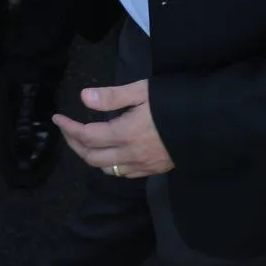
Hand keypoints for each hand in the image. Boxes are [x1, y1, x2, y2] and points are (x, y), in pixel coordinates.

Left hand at [52, 79, 174, 178]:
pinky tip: (109, 154)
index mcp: (124, 133)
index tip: (57, 118)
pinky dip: (109, 165)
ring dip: (90, 156)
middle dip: (74, 143)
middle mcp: (130, 154)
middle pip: (91, 157)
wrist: (208, 124)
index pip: (86, 135)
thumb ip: (112, 96)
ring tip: (83, 141)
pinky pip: (123, 173)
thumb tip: (84, 97)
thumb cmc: (174, 102)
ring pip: (106, 169)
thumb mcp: (142, 91)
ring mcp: (142, 165)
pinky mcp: (154, 170)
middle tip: (66, 129)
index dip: (68, 128)